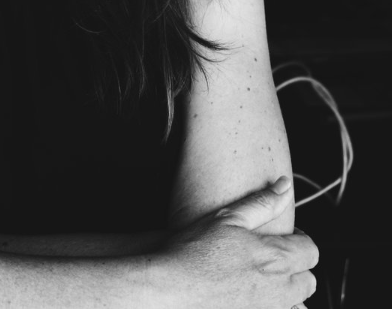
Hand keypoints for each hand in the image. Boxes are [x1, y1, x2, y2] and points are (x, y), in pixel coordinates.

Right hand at [155, 178, 317, 308]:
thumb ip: (263, 203)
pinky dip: (274, 307)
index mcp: (276, 259)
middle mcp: (279, 291)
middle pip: (308, 281)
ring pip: (298, 306)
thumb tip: (285, 186)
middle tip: (273, 259)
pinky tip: (253, 298)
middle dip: (297, 268)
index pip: (311, 251)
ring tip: (264, 283)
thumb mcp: (228, 218)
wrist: (172, 290)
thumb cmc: (196, 252)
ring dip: (288, 294)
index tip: (285, 237)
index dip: (300, 240)